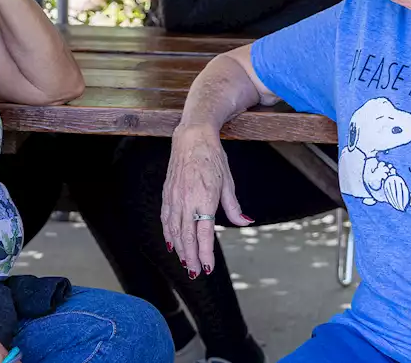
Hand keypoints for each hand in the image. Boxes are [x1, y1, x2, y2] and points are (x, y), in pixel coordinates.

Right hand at [161, 123, 250, 277]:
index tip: (209, 267)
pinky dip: (168, 234)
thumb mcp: (228, 182)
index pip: (204, 234)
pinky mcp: (167, 193)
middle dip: (191, 257)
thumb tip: (245, 222)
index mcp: (205, 198)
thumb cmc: (213, 157)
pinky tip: (172, 244)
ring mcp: (174, 197)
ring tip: (186, 263)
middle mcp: (186, 200)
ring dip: (180, 249)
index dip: (206, 253)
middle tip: (196, 273)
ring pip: (174, 230)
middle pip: (187, 237)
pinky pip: (166, 219)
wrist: (192, 137)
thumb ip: (233, 206)